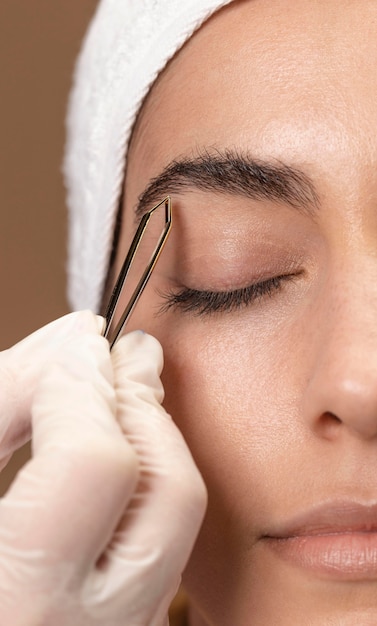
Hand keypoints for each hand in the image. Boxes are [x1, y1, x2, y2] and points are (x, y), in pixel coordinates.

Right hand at [0, 312, 206, 624]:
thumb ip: (4, 403)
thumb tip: (77, 344)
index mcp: (18, 602)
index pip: (95, 466)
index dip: (86, 391)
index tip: (79, 346)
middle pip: (169, 493)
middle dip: (143, 406)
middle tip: (124, 355)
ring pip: (181, 519)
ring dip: (155, 439)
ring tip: (124, 391)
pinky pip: (165, 542)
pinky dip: (149, 480)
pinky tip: (122, 448)